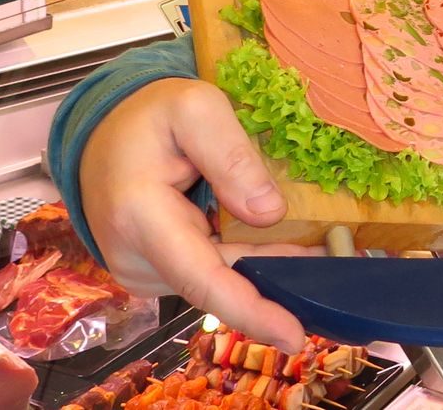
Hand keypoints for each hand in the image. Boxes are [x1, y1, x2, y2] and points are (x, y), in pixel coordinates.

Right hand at [78, 78, 308, 349]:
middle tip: (341, 268)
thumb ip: (232, 155)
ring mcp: (142, 270)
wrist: (101, 131)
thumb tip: (270, 213)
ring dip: (266, 269)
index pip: (201, 278)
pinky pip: (208, 271)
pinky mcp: (154, 271)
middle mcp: (135, 257)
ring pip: (218, 279)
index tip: (294, 335)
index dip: (250, 311)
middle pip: (219, 283)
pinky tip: (281, 245)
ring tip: (322, 249)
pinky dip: (245, 261)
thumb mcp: (195, 107)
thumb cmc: (148, 115)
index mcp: (141, 216)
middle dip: (279, 283)